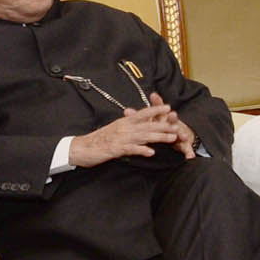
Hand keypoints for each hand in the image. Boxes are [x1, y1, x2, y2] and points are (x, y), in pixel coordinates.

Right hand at [67, 94, 196, 167]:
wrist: (82, 147)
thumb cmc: (99, 139)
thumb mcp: (115, 129)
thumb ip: (127, 126)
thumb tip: (139, 125)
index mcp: (124, 122)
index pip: (142, 113)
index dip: (156, 109)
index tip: (168, 107)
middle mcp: (124, 128)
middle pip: (147, 125)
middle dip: (164, 125)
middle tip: (178, 126)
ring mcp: (121, 138)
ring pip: (143, 136)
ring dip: (159, 137)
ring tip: (172, 138)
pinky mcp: (116, 149)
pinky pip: (131, 149)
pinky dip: (141, 150)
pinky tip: (151, 152)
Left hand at [144, 92, 198, 157]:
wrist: (182, 135)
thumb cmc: (164, 126)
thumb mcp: (153, 120)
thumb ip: (141, 116)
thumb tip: (126, 111)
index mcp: (163, 118)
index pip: (159, 109)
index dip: (157, 103)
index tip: (153, 96)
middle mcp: (173, 124)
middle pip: (172, 120)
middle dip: (172, 118)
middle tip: (172, 115)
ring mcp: (180, 134)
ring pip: (181, 133)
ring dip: (182, 134)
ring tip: (183, 136)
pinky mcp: (185, 144)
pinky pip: (187, 149)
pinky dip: (189, 153)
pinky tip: (190, 156)